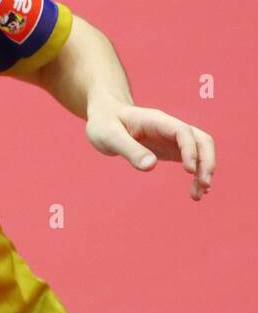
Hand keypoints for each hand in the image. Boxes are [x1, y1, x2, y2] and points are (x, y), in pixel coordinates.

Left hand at [84, 97, 214, 200]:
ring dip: (204, 171)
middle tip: (204, 185)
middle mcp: (170, 128)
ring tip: (197, 196)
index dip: (190, 150)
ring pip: (201, 151)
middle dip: (207, 162)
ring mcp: (173, 138)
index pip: (182, 132)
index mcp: (156, 120)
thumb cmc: (105, 123)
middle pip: (201, 140)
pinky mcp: (172, 149)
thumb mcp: (109, 136)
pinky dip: (197, 174)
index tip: (189, 170)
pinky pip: (193, 160)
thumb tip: (150, 166)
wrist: (105, 116)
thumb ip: (129, 149)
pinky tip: (196, 191)